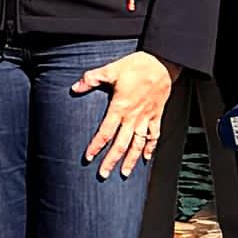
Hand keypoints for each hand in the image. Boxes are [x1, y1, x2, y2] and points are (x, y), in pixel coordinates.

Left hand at [82, 54, 169, 176]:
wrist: (162, 63)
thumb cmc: (136, 66)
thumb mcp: (111, 70)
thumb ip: (92, 79)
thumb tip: (75, 87)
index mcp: (120, 107)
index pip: (105, 132)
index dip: (96, 146)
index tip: (88, 158)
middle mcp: (133, 117)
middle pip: (120, 144)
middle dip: (111, 161)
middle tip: (103, 174)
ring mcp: (146, 118)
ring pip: (138, 144)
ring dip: (131, 160)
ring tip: (124, 173)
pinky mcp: (157, 115)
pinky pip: (154, 135)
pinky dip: (150, 148)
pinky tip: (147, 158)